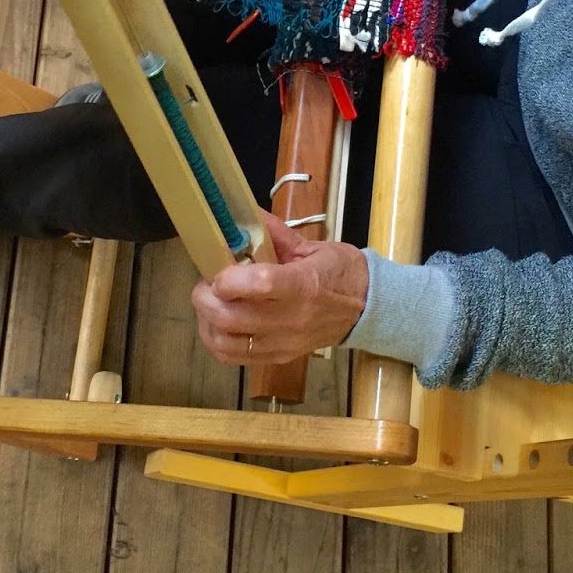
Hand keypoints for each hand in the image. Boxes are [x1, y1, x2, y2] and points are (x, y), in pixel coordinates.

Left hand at [193, 211, 368, 365]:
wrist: (366, 309)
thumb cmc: (340, 273)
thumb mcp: (312, 247)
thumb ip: (274, 233)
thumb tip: (242, 215)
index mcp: (303, 285)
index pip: (260, 285)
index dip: (229, 278)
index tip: (220, 270)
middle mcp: (291, 319)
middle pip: (231, 318)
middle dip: (205, 299)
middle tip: (206, 284)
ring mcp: (283, 343)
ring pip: (225, 343)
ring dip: (206, 323)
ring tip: (211, 305)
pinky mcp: (278, 358)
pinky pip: (233, 358)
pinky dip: (216, 341)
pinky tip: (219, 325)